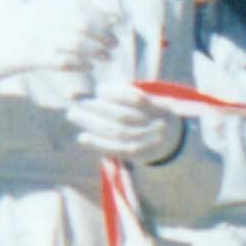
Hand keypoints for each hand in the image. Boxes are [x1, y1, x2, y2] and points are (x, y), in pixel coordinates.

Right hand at [0, 0, 122, 89]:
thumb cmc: (9, 35)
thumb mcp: (31, 15)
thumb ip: (55, 11)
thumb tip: (87, 10)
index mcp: (41, 7)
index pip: (78, 6)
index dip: (100, 14)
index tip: (115, 22)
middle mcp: (39, 19)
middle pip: (80, 24)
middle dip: (102, 34)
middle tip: (115, 43)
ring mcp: (34, 38)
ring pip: (74, 43)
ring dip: (95, 50)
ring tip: (107, 57)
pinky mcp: (29, 58)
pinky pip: (61, 61)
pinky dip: (79, 63)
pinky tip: (89, 66)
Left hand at [67, 84, 188, 169]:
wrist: (171, 141)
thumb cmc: (151, 114)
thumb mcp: (148, 100)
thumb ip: (127, 93)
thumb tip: (99, 89)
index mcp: (160, 108)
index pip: (136, 99)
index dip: (116, 94)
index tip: (99, 89)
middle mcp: (157, 126)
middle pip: (123, 117)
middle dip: (98, 108)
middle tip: (78, 100)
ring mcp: (149, 142)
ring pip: (117, 133)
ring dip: (92, 124)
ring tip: (73, 115)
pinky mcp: (139, 156)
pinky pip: (117, 150)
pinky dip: (98, 144)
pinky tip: (82, 137)